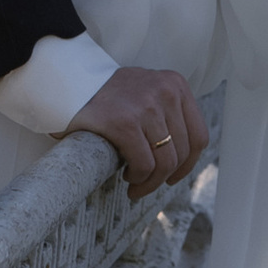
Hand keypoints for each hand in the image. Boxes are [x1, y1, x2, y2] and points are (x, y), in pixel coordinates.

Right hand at [71, 66, 209, 199]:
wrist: (68, 82)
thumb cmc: (107, 95)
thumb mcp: (147, 92)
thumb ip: (167, 113)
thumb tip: (182, 157)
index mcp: (175, 84)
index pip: (199, 135)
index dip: (189, 164)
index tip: (173, 176)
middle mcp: (166, 92)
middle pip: (183, 152)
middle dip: (166, 177)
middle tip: (147, 185)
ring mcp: (146, 107)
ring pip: (165, 162)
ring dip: (150, 182)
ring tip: (135, 185)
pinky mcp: (124, 123)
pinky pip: (144, 164)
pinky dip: (138, 178)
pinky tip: (127, 176)